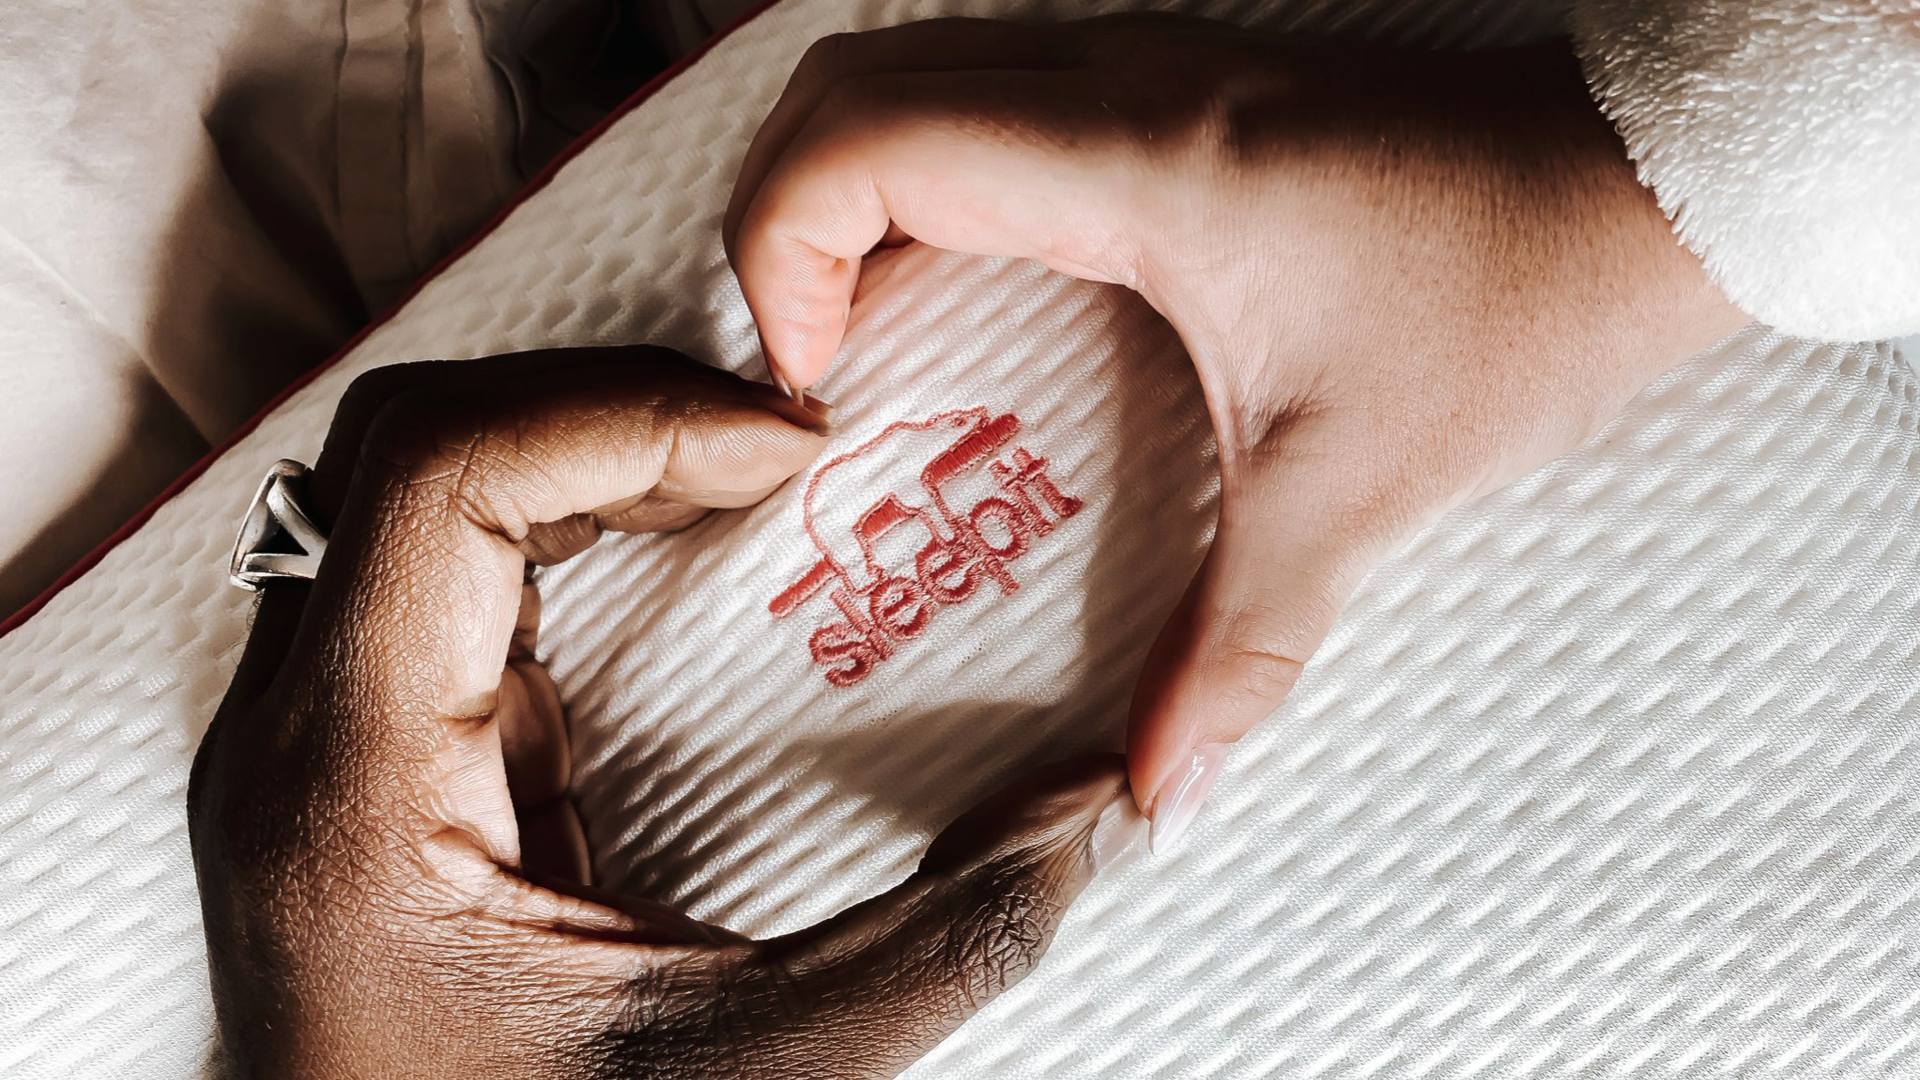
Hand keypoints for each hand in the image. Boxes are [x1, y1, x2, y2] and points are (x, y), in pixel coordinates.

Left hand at [189, 346, 1141, 1078]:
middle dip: (607, 402)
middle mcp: (301, 737)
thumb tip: (1096, 810)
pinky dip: (558, 510)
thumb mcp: (756, 1074)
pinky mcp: (366, 753)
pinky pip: (434, 559)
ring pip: (408, 484)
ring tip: (733, 472)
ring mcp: (318, 737)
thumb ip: (944, 942)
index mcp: (353, 789)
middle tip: (775, 445)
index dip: (625, 414)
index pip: (444, 480)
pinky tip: (665, 550)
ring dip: (578, 443)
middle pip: (410, 444)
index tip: (786, 453)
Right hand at [724, 16, 1747, 848]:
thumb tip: (1156, 787)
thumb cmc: (1516, 302)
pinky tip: (975, 282)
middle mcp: (1122, 83)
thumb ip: (1240, 644)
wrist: (1651, 186)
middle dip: (783, 210)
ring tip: (868, 323)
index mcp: (1136, 167)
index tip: (814, 376)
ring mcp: (1153, 62)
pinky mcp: (1186, 82)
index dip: (783, 250)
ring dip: (856, 183)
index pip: (866, 141)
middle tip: (810, 353)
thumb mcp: (1359, 490)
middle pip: (855, 80)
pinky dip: (931, 169)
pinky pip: (994, 87)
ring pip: (916, 65)